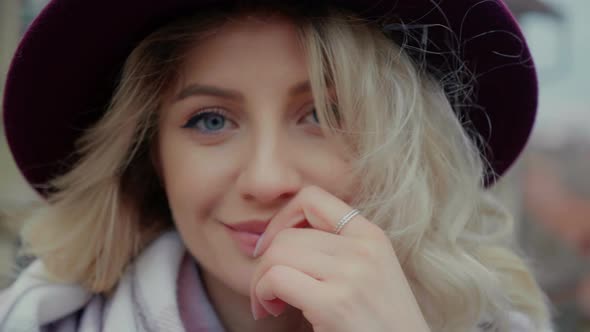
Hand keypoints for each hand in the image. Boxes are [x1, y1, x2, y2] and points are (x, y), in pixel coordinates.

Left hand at [249, 186, 430, 331]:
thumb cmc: (378, 322)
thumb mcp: (368, 271)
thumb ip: (336, 249)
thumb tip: (279, 235)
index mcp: (372, 235)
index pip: (313, 197)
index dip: (282, 218)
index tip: (273, 247)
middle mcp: (364, 248)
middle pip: (288, 234)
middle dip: (265, 261)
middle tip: (269, 290)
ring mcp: (352, 274)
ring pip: (277, 253)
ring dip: (260, 280)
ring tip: (271, 303)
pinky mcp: (335, 303)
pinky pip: (276, 279)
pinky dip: (262, 294)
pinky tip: (272, 310)